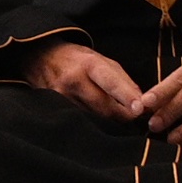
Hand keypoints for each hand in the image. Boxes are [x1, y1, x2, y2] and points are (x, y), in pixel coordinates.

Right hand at [26, 40, 149, 123]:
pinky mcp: (55, 110)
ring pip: (94, 118)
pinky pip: (81, 121)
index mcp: (88, 64)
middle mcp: (73, 81)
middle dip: (123, 116)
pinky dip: (94, 124)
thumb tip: (141, 103)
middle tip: (136, 118)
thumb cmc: (77, 59)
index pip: (110, 82)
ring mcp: (62, 98)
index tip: (140, 108)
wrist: (40, 58)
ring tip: (118, 117)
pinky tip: (99, 123)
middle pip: (104, 107)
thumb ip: (122, 80)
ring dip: (110, 122)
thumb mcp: (101, 60)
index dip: (126, 96)